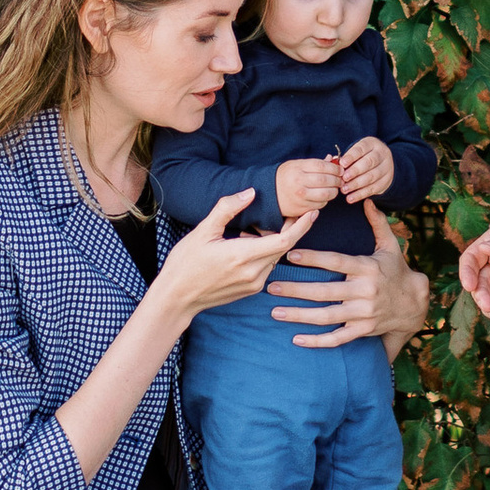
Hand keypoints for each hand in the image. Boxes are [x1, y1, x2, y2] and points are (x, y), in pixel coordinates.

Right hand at [157, 190, 306, 321]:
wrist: (176, 298)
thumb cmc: (185, 263)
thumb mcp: (203, 231)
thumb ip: (228, 208)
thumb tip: (250, 192)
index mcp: (243, 255)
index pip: (285, 239)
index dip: (302, 225)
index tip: (313, 212)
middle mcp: (253, 272)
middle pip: (284, 247)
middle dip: (290, 229)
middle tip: (290, 211)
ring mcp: (253, 284)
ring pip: (275, 257)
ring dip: (273, 242)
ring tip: (251, 230)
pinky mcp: (250, 291)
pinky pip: (266, 268)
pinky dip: (264, 254)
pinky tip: (245, 245)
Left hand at [274, 205, 432, 354]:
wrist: (414, 304)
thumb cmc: (396, 270)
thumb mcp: (390, 246)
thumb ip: (377, 223)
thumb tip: (368, 200)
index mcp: (367, 268)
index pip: (336, 261)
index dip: (313, 258)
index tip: (290, 254)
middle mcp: (365, 291)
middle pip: (325, 292)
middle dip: (296, 290)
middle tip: (271, 286)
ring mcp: (364, 313)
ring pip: (327, 317)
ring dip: (299, 315)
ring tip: (275, 312)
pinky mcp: (363, 330)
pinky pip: (337, 338)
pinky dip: (317, 342)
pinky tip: (296, 339)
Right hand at [275, 152, 343, 222]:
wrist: (269, 194)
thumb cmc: (286, 176)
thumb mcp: (297, 165)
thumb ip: (316, 163)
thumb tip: (334, 159)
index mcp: (298, 168)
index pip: (322, 166)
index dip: (335, 168)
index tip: (340, 170)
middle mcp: (298, 182)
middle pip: (326, 180)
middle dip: (337, 180)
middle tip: (340, 179)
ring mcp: (300, 197)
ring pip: (326, 194)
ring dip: (334, 191)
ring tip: (334, 188)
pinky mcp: (301, 208)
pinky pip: (320, 205)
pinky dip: (326, 200)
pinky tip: (324, 196)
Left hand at [334, 135, 393, 203]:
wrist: (381, 164)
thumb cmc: (363, 157)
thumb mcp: (356, 152)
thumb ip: (346, 157)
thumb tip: (334, 162)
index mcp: (372, 144)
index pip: (362, 148)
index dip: (351, 156)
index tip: (342, 164)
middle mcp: (382, 154)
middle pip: (369, 162)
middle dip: (355, 171)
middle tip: (344, 178)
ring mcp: (386, 168)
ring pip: (372, 176)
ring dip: (356, 184)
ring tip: (344, 189)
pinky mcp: (385, 181)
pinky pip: (373, 189)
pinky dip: (360, 194)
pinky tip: (351, 198)